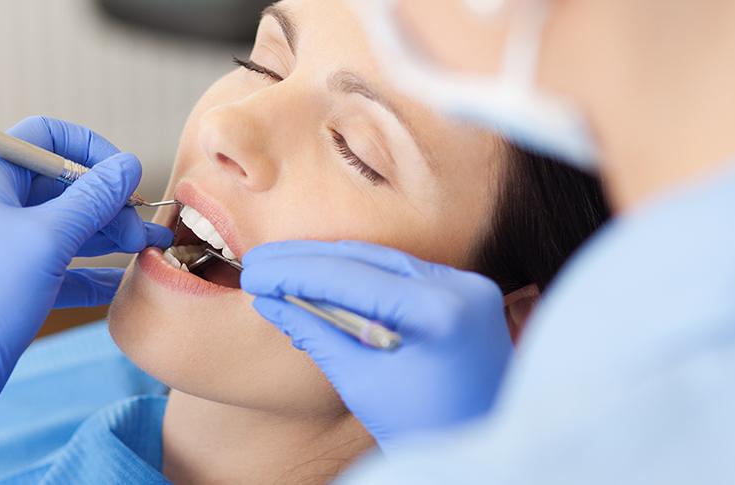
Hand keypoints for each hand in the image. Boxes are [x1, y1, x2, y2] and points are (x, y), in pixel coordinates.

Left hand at [0, 116, 170, 478]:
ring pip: (60, 226)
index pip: (42, 136)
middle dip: (107, 202)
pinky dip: (88, 270)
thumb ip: (94, 198)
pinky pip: (54, 265)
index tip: (125, 175)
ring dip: (105, 234)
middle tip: (144, 226)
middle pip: (57, 184)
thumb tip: (130, 165)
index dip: (89, 148)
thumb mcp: (49, 239)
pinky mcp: (4, 283)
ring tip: (147, 248)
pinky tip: (122, 283)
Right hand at [240, 240, 511, 450]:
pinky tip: (322, 283)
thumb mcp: (360, 382)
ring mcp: (468, 287)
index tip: (253, 272)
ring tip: (281, 270)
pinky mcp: (466, 293)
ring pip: (384, 261)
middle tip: (258, 263)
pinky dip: (361, 278)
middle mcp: (461, 287)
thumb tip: (270, 300)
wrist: (481, 451)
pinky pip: (403, 274)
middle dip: (307, 261)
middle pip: (367, 259)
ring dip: (330, 266)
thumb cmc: (423, 429)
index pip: (350, 276)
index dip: (294, 271)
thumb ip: (315, 332)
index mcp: (439, 312)